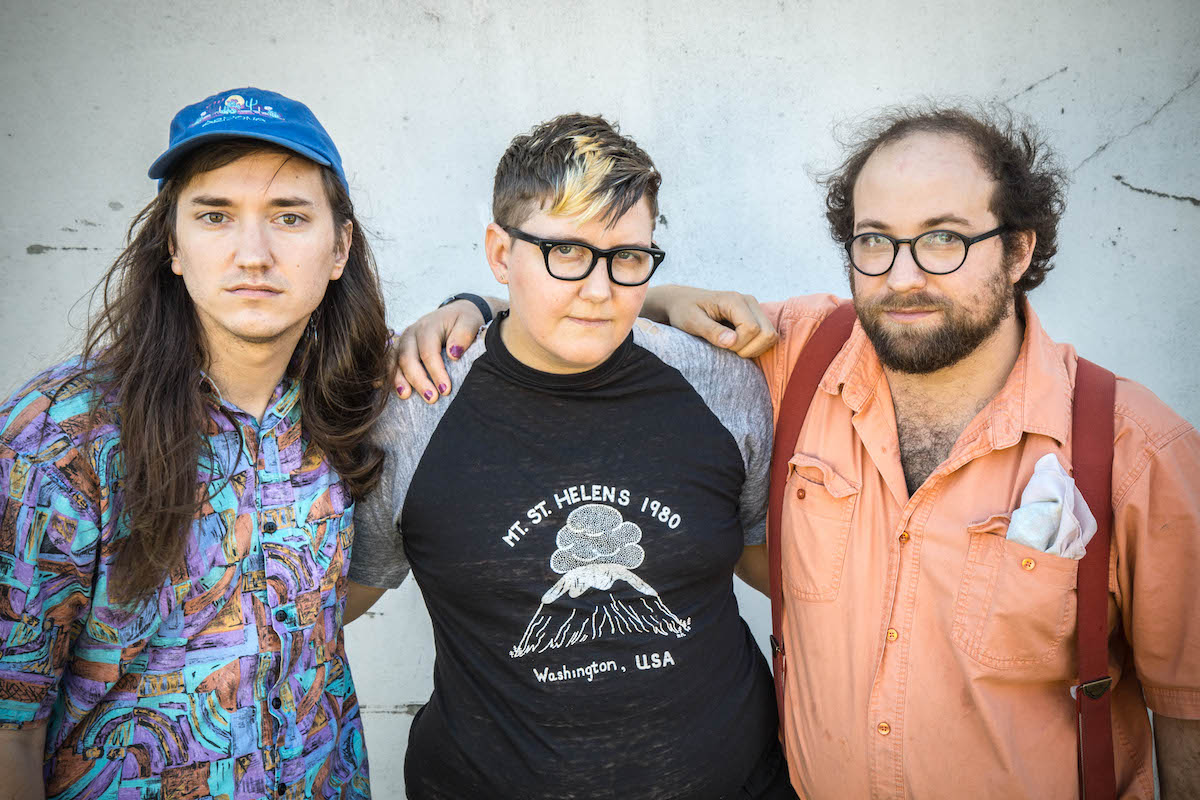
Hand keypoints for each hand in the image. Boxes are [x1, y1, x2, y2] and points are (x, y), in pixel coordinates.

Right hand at [392, 298, 494, 402]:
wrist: (454, 314)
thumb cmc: (463, 321)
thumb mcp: (470, 321)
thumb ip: (464, 335)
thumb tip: (453, 354)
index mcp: (429, 326)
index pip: (428, 351)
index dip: (436, 372)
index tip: (445, 390)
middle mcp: (411, 333)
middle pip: (408, 357)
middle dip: (418, 380)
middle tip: (431, 398)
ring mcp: (402, 341)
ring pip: (395, 361)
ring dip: (399, 380)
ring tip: (406, 396)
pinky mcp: (398, 349)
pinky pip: (388, 363)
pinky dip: (388, 376)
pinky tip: (388, 389)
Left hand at [642, 284, 777, 357]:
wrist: (681, 301)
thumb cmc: (683, 310)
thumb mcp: (691, 322)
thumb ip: (711, 331)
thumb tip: (733, 342)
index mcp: (734, 300)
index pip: (752, 329)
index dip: (738, 344)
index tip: (720, 344)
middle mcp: (749, 301)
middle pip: (768, 334)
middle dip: (749, 349)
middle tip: (727, 348)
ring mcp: (754, 308)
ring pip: (771, 336)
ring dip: (753, 349)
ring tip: (731, 346)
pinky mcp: (755, 316)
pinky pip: (766, 337)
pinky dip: (755, 346)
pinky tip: (736, 344)